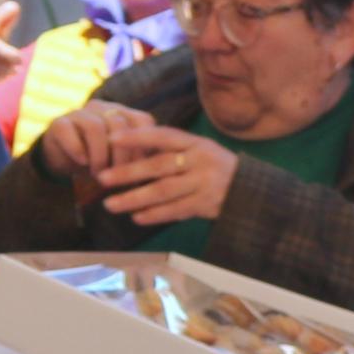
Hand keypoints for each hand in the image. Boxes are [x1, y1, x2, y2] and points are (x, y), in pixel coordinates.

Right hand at [39, 97, 142, 181]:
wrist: (62, 161)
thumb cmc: (99, 161)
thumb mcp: (122, 160)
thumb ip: (139, 158)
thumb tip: (157, 171)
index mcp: (124, 113)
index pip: (143, 121)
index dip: (143, 147)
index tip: (139, 170)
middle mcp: (103, 108)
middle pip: (120, 125)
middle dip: (120, 157)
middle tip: (117, 177)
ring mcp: (79, 113)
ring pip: (96, 128)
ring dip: (99, 157)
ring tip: (98, 174)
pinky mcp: (58, 123)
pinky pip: (68, 131)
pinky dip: (77, 149)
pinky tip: (82, 162)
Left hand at [89, 120, 235, 229]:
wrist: (251, 190)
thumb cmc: (216, 168)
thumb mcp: (200, 151)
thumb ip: (173, 151)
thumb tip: (132, 153)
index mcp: (196, 143)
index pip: (163, 136)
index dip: (138, 136)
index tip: (112, 139)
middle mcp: (200, 161)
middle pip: (159, 166)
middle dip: (129, 172)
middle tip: (103, 178)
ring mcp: (204, 184)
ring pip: (164, 191)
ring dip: (135, 198)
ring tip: (111, 205)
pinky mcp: (206, 205)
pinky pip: (175, 210)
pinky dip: (155, 214)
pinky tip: (136, 217)